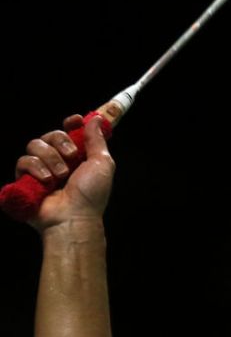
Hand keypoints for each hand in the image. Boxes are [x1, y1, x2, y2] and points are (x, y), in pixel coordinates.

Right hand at [13, 114, 114, 232]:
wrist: (73, 217)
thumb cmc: (91, 194)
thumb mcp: (102, 164)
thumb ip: (97, 140)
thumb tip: (96, 119)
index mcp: (77, 155)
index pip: (69, 130)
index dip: (71, 123)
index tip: (76, 120)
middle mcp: (58, 160)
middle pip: (51, 134)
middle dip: (61, 141)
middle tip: (72, 157)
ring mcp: (40, 169)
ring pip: (35, 145)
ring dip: (51, 158)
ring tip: (61, 176)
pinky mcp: (24, 179)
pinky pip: (23, 161)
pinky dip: (36, 168)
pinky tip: (47, 180)